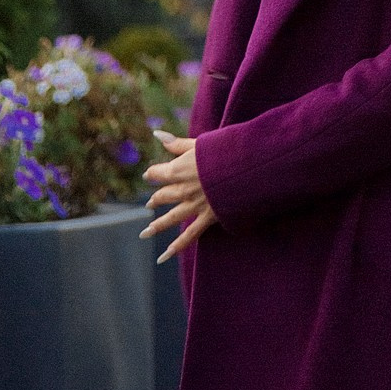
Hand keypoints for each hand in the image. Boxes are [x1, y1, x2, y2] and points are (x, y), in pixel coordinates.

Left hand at [141, 131, 217, 262]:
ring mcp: (194, 206)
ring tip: (145, 232)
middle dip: (156, 198)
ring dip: (157, 225)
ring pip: (170, 218)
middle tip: (150, 203)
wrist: (244, 168)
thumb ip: (176, 143)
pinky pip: (189, 236)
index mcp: (179, 169)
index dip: (153, 174)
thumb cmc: (223, 151)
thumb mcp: (198, 143)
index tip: (149, 175)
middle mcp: (183, 190)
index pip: (158, 173)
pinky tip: (163, 256)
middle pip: (163, 195)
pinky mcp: (207, 218)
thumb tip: (156, 133)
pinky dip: (175, 247)